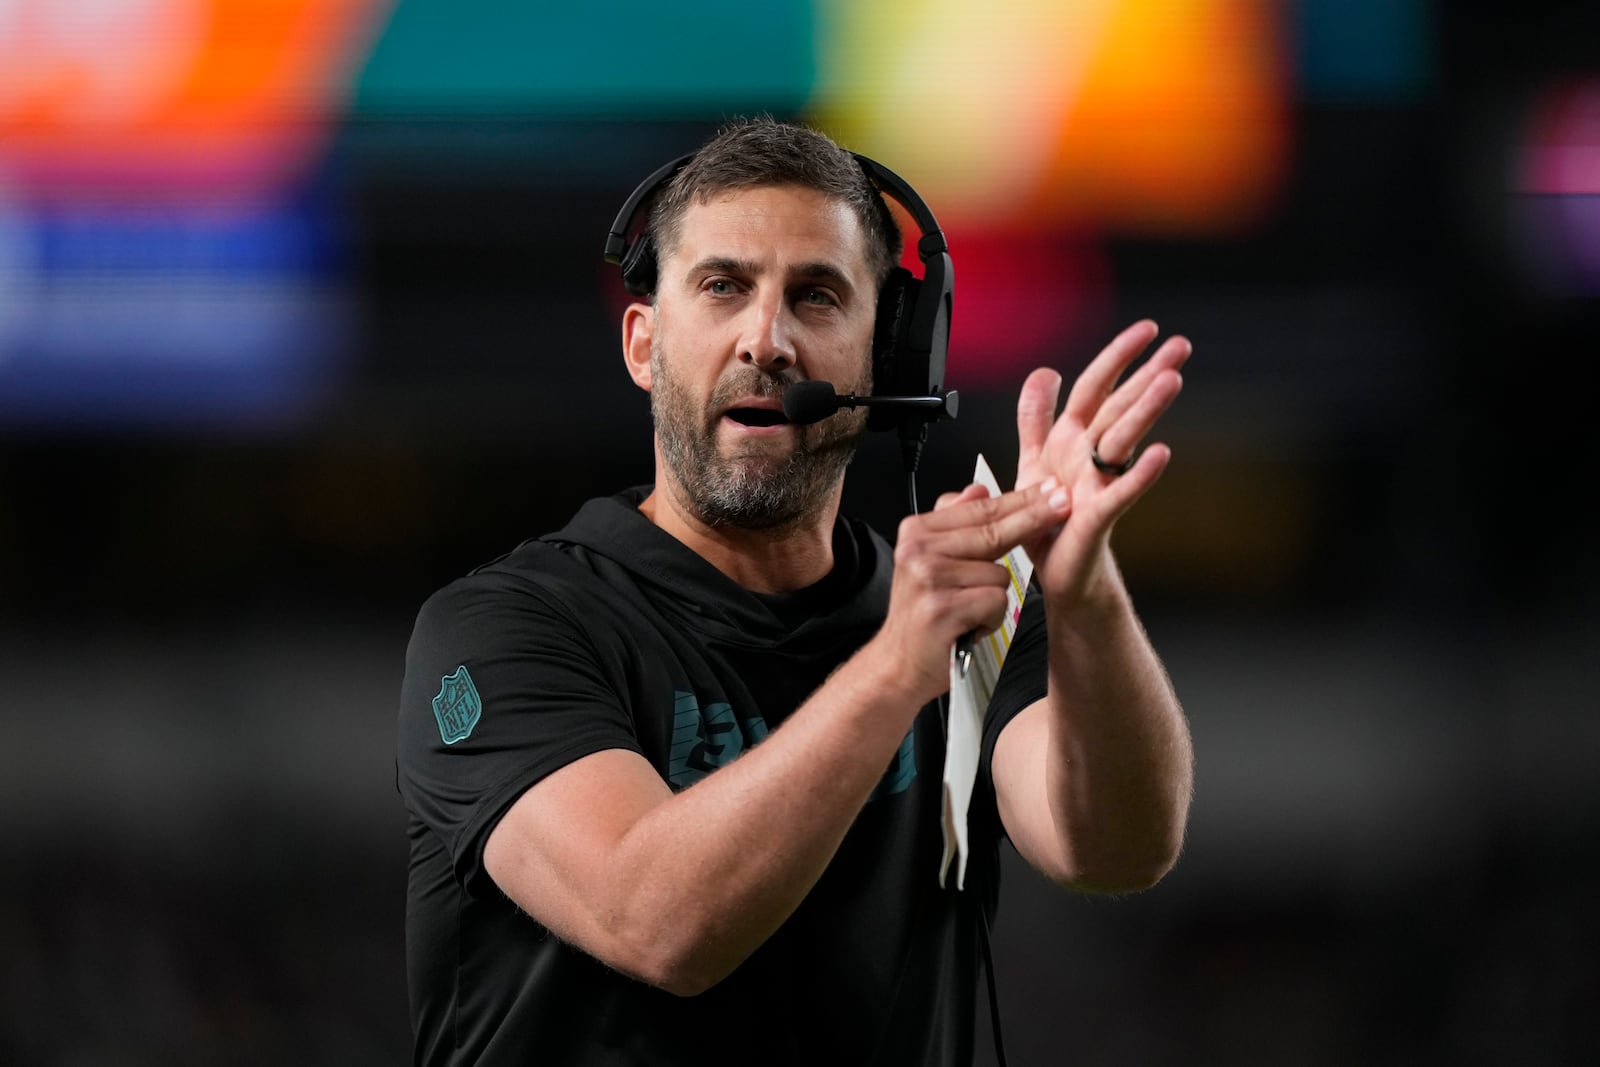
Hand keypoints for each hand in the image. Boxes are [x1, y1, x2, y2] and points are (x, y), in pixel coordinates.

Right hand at [876, 482, 1072, 699]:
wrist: (898, 663)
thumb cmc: (922, 614)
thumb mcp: (931, 560)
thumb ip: (955, 523)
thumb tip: (978, 489)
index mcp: (917, 532)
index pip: (979, 509)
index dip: (1020, 499)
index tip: (1050, 489)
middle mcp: (919, 550)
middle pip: (993, 532)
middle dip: (1032, 519)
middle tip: (1063, 503)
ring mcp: (929, 578)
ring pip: (999, 574)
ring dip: (994, 597)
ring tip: (969, 611)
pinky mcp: (942, 608)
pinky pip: (995, 602)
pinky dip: (991, 619)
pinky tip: (970, 626)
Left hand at [1015, 320, 1189, 605]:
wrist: (1055, 573)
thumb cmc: (1049, 520)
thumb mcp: (1033, 460)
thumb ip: (1036, 418)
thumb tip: (1045, 371)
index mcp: (1072, 439)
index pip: (1096, 388)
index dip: (1118, 357)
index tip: (1148, 328)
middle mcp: (1090, 456)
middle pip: (1121, 406)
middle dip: (1149, 374)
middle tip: (1181, 346)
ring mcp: (1098, 483)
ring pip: (1124, 439)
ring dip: (1146, 409)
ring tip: (1171, 380)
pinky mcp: (1098, 516)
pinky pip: (1120, 492)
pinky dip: (1139, 474)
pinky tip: (1161, 453)